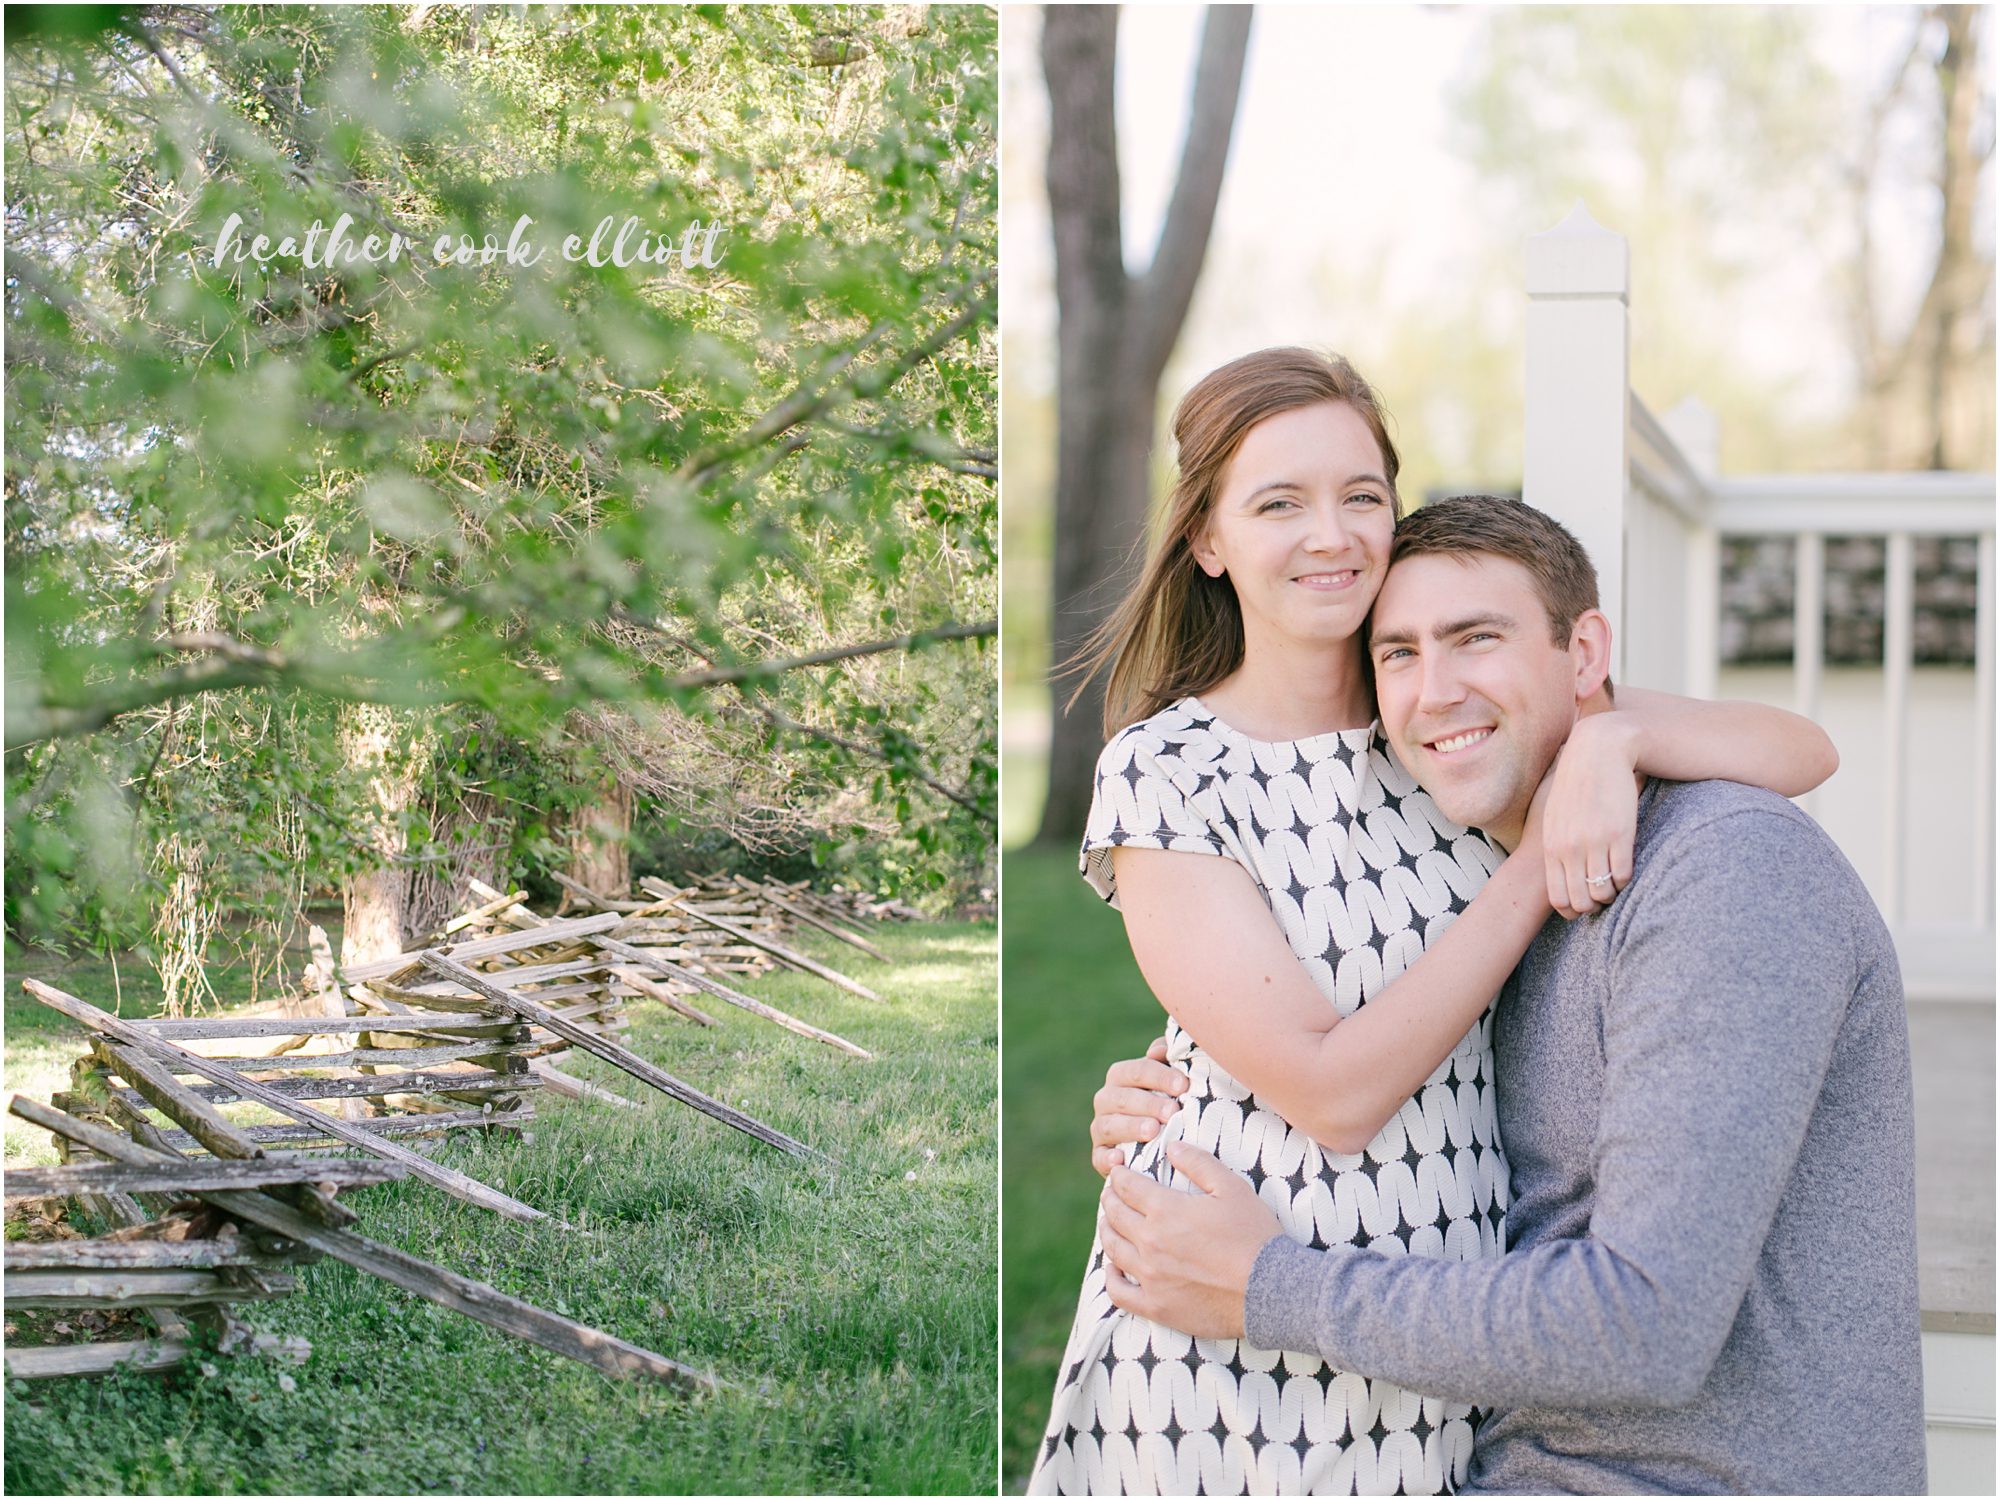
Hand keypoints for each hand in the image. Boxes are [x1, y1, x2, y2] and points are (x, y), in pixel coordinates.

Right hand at [1089, 1036, 1185, 1176]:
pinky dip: (1107, 1159)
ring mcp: (1101, 1129)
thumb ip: (1168, 1057)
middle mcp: (1106, 1100)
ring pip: (1108, 1126)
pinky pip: (1098, 1158)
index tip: (1183, 1085)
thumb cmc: (1171, 1102)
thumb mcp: (1173, 1078)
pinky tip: (1120, 1159)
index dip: (1160, 1076)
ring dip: (1130, 1127)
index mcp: (1121, 1077)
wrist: (1164, 1144)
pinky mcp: (1100, 1158)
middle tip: (1173, 1111)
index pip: (1137, 1071)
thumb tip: (1157, 1051)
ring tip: (1153, 1131)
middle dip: (1148, 1104)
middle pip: (1122, 1098)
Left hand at [1098, 1142, 1281, 1338]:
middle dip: (1110, 1198)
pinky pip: (1119, 1292)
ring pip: (1113, 1248)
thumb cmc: (1254, 1235)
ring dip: (1106, 1230)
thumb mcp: (1232, 1188)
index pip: (1127, 1186)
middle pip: (1115, 1215)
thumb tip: (1171, 1147)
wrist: (1270, 1291)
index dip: (1119, 1175)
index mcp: (1165, 1210)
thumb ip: (1198, 1163)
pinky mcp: (1156, 1306)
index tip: (1119, 1172)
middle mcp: (1150, 1242)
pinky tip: (1113, 1267)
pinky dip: (1110, 1277)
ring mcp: (1150, 1277)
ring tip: (1108, 1222)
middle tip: (1110, 1193)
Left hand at [1538, 713, 1642, 918]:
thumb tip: (1557, 868)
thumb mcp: (1553, 814)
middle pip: (1583, 901)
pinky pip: (1624, 873)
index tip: (1583, 907)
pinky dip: (1626, 879)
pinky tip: (1626, 870)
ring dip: (1612, 893)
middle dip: (1594, 907)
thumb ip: (1555, 842)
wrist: (1595, 751)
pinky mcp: (1620, 834)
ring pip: (1605, 891)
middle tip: (1602, 898)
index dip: (1572, 911)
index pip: (1559, 898)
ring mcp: (1595, 842)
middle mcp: (1571, 848)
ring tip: (1615, 884)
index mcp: (1552, 845)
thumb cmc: (1572, 784)